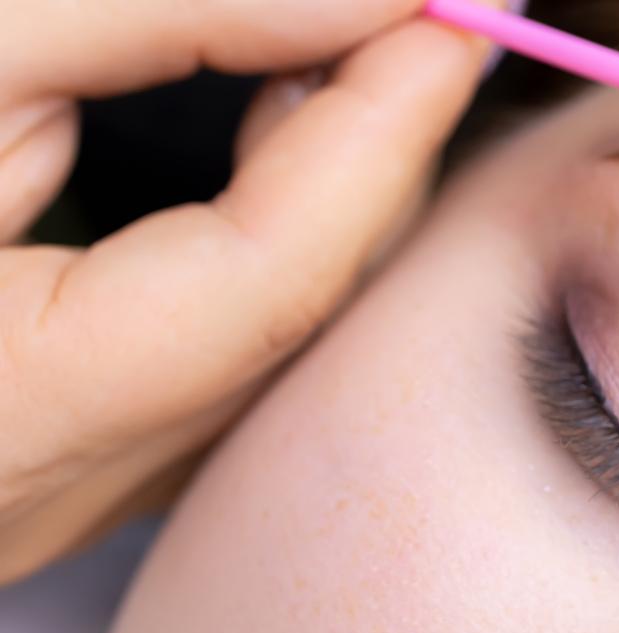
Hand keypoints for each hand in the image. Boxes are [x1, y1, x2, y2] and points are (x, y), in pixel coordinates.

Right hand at [0, 0, 489, 582]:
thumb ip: (162, 19)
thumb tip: (352, 0)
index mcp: (19, 407)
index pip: (284, 264)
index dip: (385, 122)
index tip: (454, 8)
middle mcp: (61, 475)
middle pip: (305, 302)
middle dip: (375, 144)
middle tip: (418, 16)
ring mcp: (66, 477)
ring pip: (276, 325)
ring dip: (326, 180)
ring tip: (344, 51)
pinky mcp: (61, 444)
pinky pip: (220, 340)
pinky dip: (266, 228)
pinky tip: (258, 138)